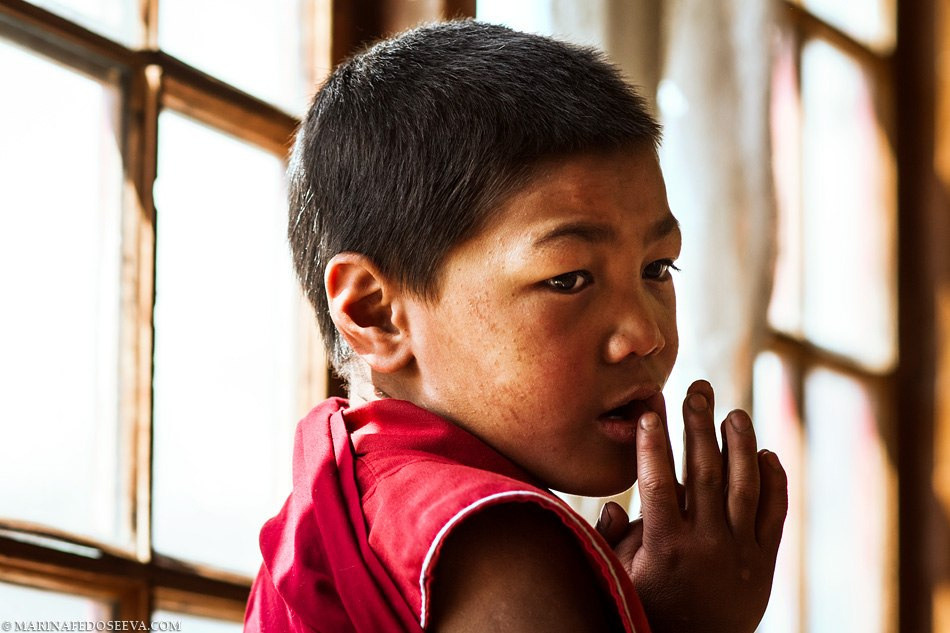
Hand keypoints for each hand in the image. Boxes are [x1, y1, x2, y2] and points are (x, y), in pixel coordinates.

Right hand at [595, 380, 787, 632]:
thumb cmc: (649, 608)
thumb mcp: (620, 576)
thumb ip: (614, 538)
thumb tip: (611, 505)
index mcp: (665, 546)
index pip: (658, 481)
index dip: (653, 442)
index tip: (651, 408)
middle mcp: (707, 545)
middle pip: (705, 471)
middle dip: (699, 424)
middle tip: (697, 388)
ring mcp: (741, 552)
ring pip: (745, 485)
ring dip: (740, 442)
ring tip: (734, 412)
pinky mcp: (765, 561)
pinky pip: (774, 512)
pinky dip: (774, 480)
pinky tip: (765, 453)